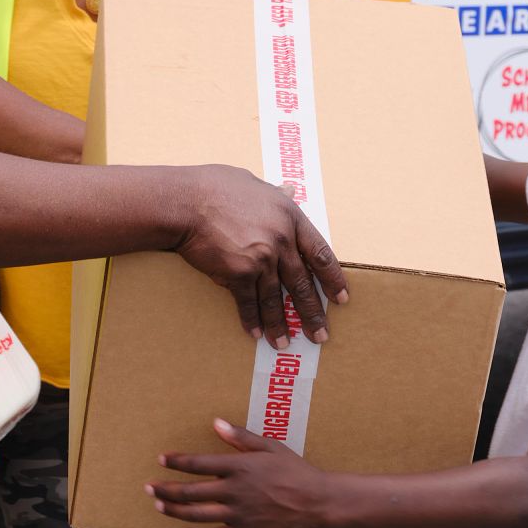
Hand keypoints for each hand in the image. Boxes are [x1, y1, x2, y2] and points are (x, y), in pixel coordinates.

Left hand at [150, 420, 325, 527]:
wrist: (316, 501)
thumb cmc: (294, 470)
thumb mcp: (269, 446)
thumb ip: (241, 436)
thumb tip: (216, 423)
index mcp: (239, 466)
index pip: (198, 463)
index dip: (177, 462)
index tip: (162, 459)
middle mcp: (235, 491)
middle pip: (191, 492)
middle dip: (166, 488)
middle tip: (148, 486)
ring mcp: (239, 515)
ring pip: (198, 515)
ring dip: (175, 510)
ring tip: (159, 504)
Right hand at [174, 166, 347, 347]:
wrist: (186, 201)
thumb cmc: (216, 186)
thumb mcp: (254, 183)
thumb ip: (276, 193)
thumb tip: (290, 189)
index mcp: (291, 217)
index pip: (320, 254)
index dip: (333, 278)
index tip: (341, 297)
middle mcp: (281, 241)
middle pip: (302, 284)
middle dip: (313, 313)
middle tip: (320, 335)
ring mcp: (261, 259)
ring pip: (275, 299)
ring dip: (279, 325)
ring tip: (284, 344)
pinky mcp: (239, 273)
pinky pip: (247, 303)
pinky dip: (251, 320)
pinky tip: (254, 334)